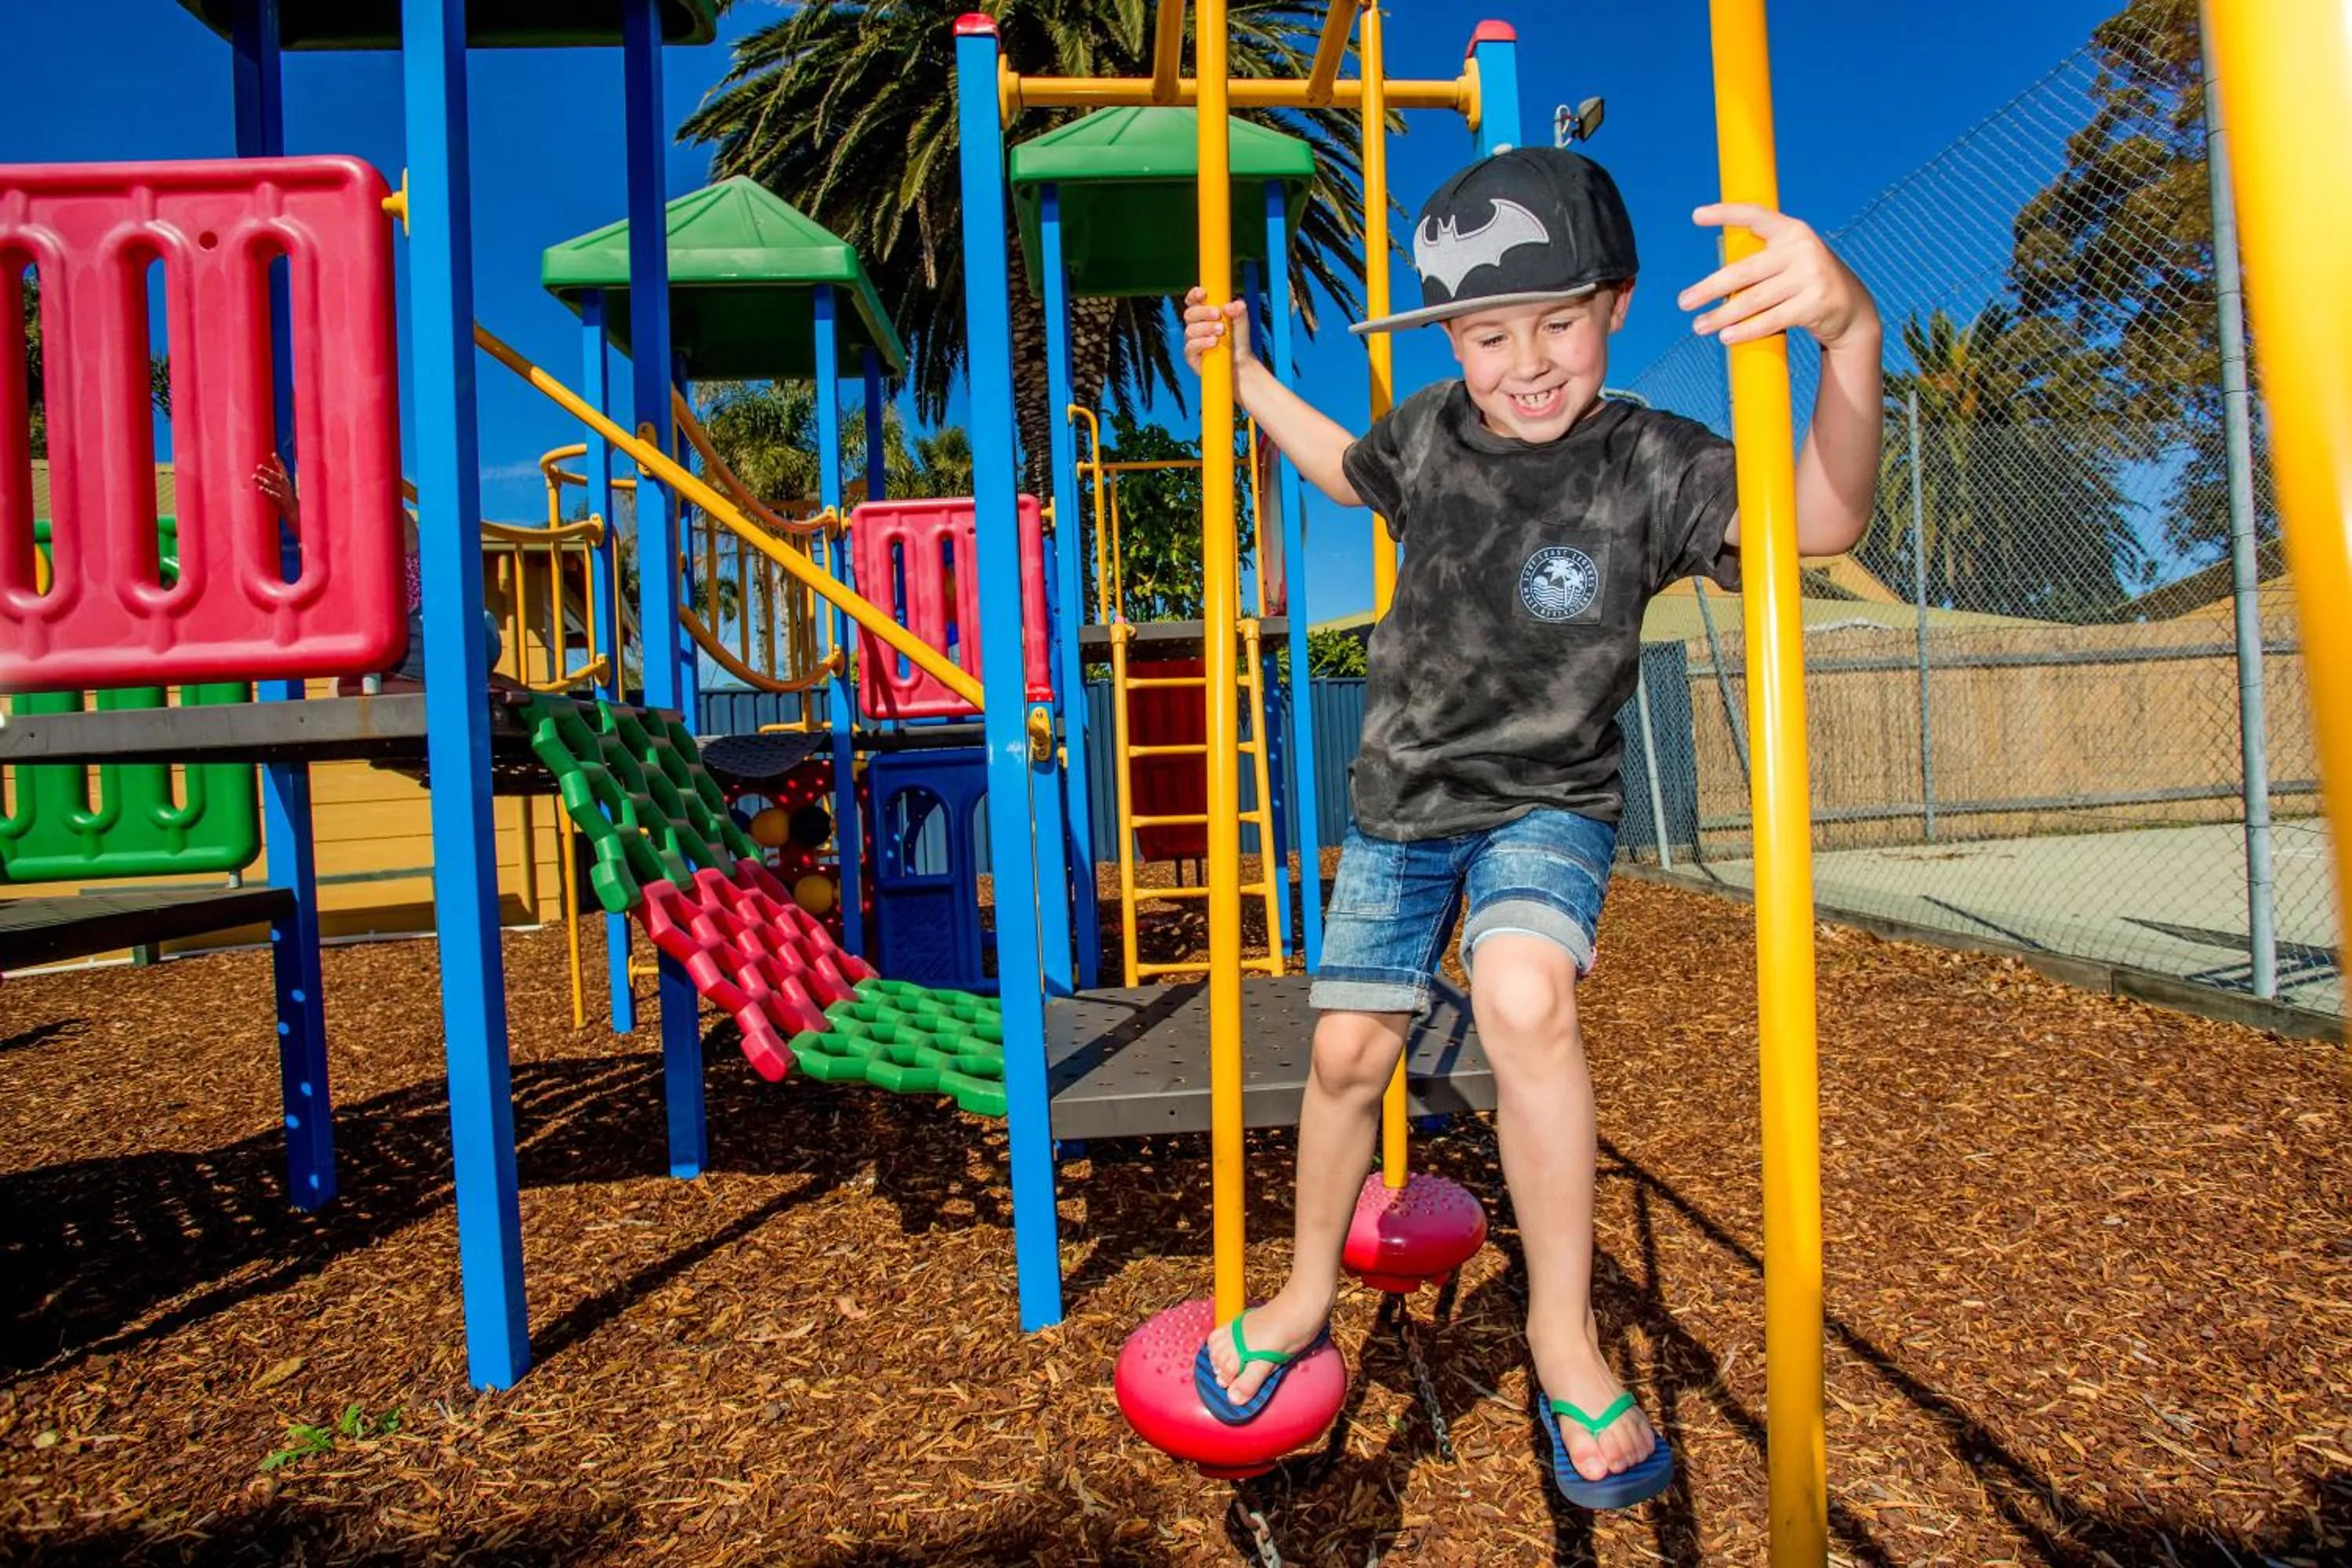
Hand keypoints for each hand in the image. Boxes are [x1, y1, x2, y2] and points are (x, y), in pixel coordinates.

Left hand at [252, 453, 299, 526]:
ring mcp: (286, 495)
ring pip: (274, 485)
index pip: (284, 471)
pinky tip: (260, 489)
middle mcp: (287, 488)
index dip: (279, 462)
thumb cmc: (291, 506)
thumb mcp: (287, 494)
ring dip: (264, 480)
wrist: (298, 518)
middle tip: (258, 466)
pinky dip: (268, 492)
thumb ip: (279, 486)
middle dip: (268, 471)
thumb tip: (271, 480)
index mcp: (289, 485)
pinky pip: (275, 496)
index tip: (273, 453)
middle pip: (277, 477)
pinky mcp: (283, 503)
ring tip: (254, 477)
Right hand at [1181, 286, 1254, 375]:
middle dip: (1203, 312)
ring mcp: (1192, 341)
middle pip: (1189, 314)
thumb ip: (1239, 311)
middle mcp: (1196, 326)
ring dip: (1205, 328)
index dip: (1194, 295)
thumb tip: (1230, 306)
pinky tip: (1213, 342)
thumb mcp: (1242, 323)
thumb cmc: (1238, 342)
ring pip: (1190, 330)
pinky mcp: (1192, 357)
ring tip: (1221, 332)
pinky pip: (1190, 347)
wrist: (1241, 365)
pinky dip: (1202, 343)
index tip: (1203, 293)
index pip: (1193, 301)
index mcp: (1204, 314)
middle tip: (1218, 314)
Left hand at [1680, 204, 1878, 349]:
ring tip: (1699, 326)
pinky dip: (1745, 330)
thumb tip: (1711, 285)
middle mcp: (1802, 248)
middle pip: (1744, 270)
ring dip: (1722, 316)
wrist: (1852, 310)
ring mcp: (1810, 275)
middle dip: (1709, 288)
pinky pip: (1771, 319)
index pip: (1756, 215)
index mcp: (1792, 231)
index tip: (1696, 216)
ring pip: (1754, 299)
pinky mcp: (1815, 303)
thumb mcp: (1790, 262)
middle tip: (1683, 302)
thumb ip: (1761, 262)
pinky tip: (1725, 337)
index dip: (1726, 213)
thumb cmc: (1806, 284)